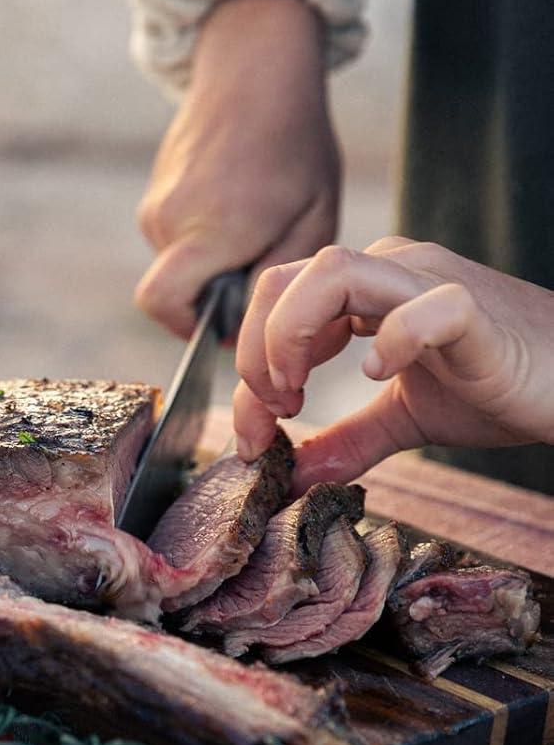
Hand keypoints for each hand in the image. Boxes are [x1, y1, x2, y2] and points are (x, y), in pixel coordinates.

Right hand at [135, 0, 339, 337]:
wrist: (254, 73)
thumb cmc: (295, 144)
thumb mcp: (314, 217)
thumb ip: (277, 278)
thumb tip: (244, 325)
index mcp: (212, 230)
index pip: (164, 304)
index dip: (189, 328)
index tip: (228, 325)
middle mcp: (170, 220)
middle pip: (171, 292)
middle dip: (208, 298)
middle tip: (255, 271)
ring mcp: (155, 205)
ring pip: (173, 265)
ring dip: (208, 264)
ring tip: (252, 227)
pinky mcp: (153, 193)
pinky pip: (172, 237)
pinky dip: (200, 239)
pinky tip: (236, 207)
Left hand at [232, 237, 553, 490]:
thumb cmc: (499, 385)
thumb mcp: (403, 418)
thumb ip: (346, 440)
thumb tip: (293, 475)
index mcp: (367, 288)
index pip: (275, 302)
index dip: (245, 367)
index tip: (255, 431)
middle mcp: (391, 269)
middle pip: (283, 279)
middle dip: (254, 351)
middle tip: (273, 412)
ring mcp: (431, 282)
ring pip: (332, 272)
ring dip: (293, 337)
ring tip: (298, 394)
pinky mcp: (475, 312)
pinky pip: (424, 307)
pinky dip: (390, 340)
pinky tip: (376, 375)